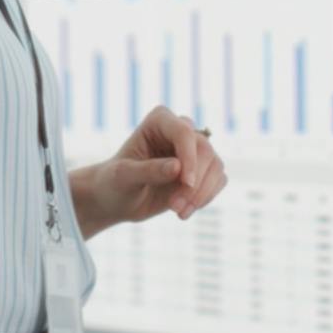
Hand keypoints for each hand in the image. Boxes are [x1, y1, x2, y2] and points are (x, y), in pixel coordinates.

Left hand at [74, 106, 227, 235]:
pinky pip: (218, 180)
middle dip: (194, 183)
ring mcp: (193, 151)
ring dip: (200, 194)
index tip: (186, 184)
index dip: (190, 158)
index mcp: (159, 121)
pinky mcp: (201, 171)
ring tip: (178, 211)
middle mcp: (180, 131)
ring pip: (215, 166)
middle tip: (175, 207)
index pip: (184, 132)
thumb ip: (148, 170)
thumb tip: (178, 167)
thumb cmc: (114, 183)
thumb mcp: (123, 177)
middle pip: (205, 150)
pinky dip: (205, 198)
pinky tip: (184, 211)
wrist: (117, 199)